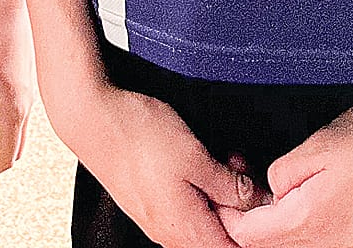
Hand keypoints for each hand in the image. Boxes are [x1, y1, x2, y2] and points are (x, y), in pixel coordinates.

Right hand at [67, 79, 257, 247]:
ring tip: (222, 158)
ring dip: (221, 193)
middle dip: (240, 204)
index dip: (256, 225)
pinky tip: (201, 159)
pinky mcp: (149, 202)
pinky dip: (201, 187)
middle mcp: (170, 235)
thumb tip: (258, 203)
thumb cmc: (141, 137)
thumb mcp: (196, 158)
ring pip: (204, 218)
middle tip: (239, 165)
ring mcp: (158, 219)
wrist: (92, 118)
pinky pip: (186, 207)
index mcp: (186, 232)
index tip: (260, 192)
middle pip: (221, 235)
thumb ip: (231, 187)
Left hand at [218, 98, 352, 247]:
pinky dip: (305, 232)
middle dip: (251, 224)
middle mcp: (331, 245)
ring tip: (274, 194)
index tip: (223, 194)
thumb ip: (284, 172)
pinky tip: (307, 203)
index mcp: (310, 221)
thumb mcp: (320, 142)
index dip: (229, 216)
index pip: (249, 237)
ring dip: (278, 230)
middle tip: (245, 188)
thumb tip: (271, 191)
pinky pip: (324, 247)